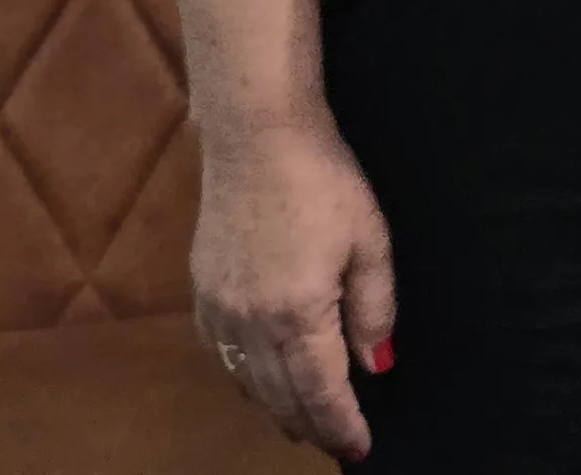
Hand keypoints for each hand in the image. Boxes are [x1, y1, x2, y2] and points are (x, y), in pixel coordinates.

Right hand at [190, 110, 396, 461]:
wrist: (257, 136)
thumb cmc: (323, 181)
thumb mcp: (369, 240)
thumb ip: (375, 308)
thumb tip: (377, 364)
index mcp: (297, 314)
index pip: (321, 391)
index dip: (341, 424)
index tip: (359, 449)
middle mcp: (250, 323)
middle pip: (281, 395)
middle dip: (310, 424)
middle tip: (334, 444)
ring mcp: (220, 309)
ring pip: (246, 381)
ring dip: (275, 408)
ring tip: (301, 424)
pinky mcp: (204, 290)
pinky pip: (220, 354)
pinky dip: (243, 378)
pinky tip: (258, 381)